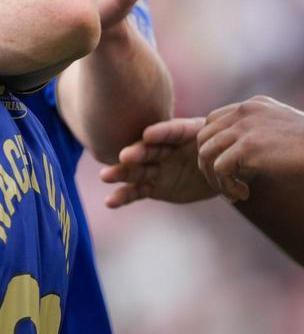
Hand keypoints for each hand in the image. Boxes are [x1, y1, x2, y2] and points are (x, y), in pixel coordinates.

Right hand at [100, 117, 215, 207]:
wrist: (219, 173)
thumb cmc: (223, 155)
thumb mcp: (226, 150)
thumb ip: (221, 150)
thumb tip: (227, 156)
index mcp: (183, 134)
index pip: (171, 131)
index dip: (161, 133)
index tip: (148, 135)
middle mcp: (164, 149)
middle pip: (148, 150)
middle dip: (136, 153)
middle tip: (124, 156)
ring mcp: (156, 168)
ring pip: (136, 170)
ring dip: (121, 173)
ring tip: (105, 176)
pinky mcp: (152, 187)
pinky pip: (136, 191)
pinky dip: (123, 197)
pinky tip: (109, 202)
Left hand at [197, 96, 303, 201]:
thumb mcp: (283, 132)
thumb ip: (260, 134)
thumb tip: (238, 155)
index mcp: (253, 105)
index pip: (213, 122)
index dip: (214, 147)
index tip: (228, 169)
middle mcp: (245, 112)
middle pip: (204, 137)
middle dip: (208, 165)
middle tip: (226, 186)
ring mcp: (245, 127)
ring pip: (206, 154)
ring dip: (215, 179)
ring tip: (234, 194)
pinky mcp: (249, 147)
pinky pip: (219, 169)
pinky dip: (226, 185)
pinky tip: (244, 194)